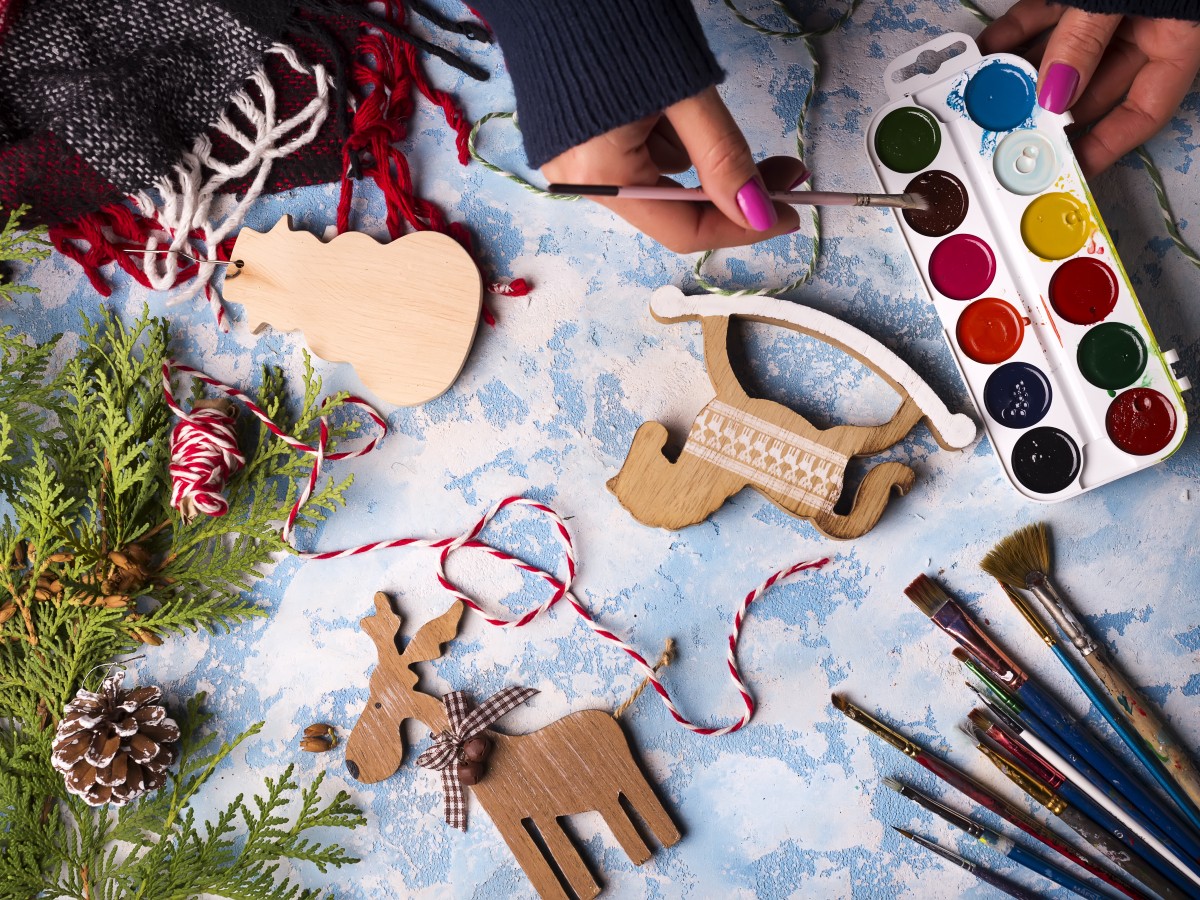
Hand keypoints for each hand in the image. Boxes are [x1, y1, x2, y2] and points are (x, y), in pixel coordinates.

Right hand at [541, 86, 805, 252]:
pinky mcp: (578, 140)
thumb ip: (722, 156)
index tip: (790, 211)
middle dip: (728, 192)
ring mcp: (575, 161)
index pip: (685, 230)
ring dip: (698, 161)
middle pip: (672, 212)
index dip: (743, 227)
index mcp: (600, 176)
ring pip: (661, 181)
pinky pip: (640, 157)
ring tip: (699, 107)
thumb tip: (758, 212)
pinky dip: (670, 141)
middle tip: (782, 169)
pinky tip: (670, 104)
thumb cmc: (617, 24)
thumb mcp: (686, 93)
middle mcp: (581, 180)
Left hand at [980, 4, 1199, 175]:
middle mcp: (1145, 27)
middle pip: (1092, 87)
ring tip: (988, 97)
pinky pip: (1046, 14)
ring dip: (1023, 75)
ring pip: (1063, 53)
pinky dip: (1016, 33)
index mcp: (1177, 38)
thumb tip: (1053, 91)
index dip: (1103, 147)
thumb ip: (1087, 39)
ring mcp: (1111, 9)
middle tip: (1010, 134)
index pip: (1142, 113)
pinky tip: (988, 51)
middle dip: (1048, 111)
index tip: (1067, 171)